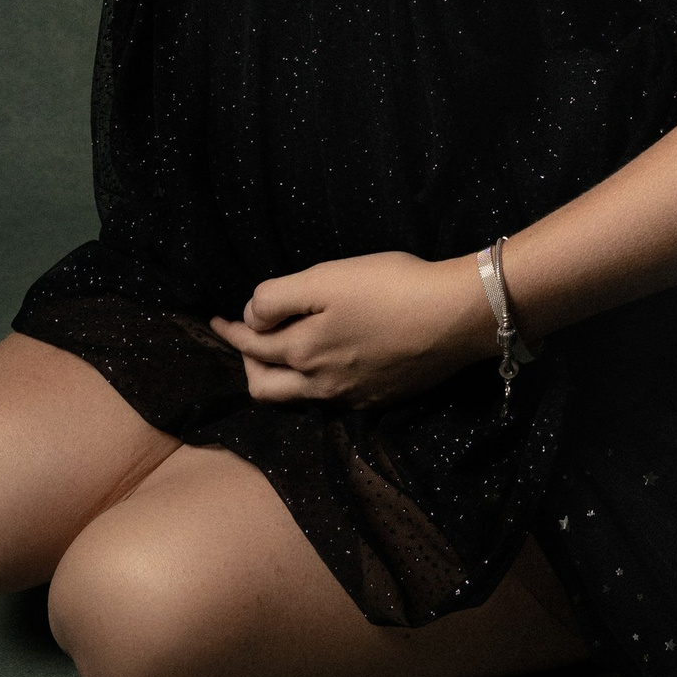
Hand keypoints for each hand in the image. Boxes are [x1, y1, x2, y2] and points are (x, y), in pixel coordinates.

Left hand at [208, 249, 493, 406]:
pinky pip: (332, 398)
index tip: (219, 319)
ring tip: (281, 354)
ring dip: (280, 376)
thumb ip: (279, 298)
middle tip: (247, 338)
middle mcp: (321, 384)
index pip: (251, 347)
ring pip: (298, 398)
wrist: (457, 316)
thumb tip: (252, 316)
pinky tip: (328, 362)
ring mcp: (352, 396)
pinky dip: (315, 382)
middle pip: (265, 387)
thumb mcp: (328, 278)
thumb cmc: (391, 287)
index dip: (232, 330)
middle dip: (247, 363)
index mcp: (303, 352)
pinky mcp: (380, 398)